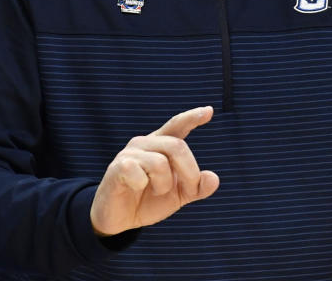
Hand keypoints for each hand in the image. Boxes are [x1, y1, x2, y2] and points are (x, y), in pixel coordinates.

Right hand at [90, 106, 219, 236]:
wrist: (119, 220)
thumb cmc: (147, 201)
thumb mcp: (177, 196)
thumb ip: (196, 188)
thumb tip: (214, 179)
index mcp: (161, 145)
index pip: (177, 125)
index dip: (192, 117)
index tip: (209, 111)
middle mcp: (145, 143)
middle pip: (177, 146)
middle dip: (190, 172)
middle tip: (189, 191)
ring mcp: (130, 154)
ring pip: (160, 162)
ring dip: (164, 184)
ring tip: (157, 192)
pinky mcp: (117, 167)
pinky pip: (137, 172)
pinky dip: (143, 185)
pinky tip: (136, 189)